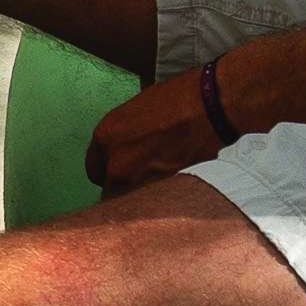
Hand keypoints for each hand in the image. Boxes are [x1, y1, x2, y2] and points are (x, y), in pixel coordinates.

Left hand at [89, 44, 262, 194]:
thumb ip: (123, 139)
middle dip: (123, 189)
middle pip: (111, 192)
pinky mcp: (165, 192)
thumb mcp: (136, 114)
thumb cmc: (178, 101)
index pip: (94, 171)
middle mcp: (117, 164)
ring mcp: (141, 181)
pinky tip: (174, 188)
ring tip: (161, 185)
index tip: (117, 175)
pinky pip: (156, 204)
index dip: (108, 173)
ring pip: (133, 202)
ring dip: (143, 198)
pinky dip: (162, 201)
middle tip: (140, 182)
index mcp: (105, 138)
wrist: (211, 108)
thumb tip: (124, 152)